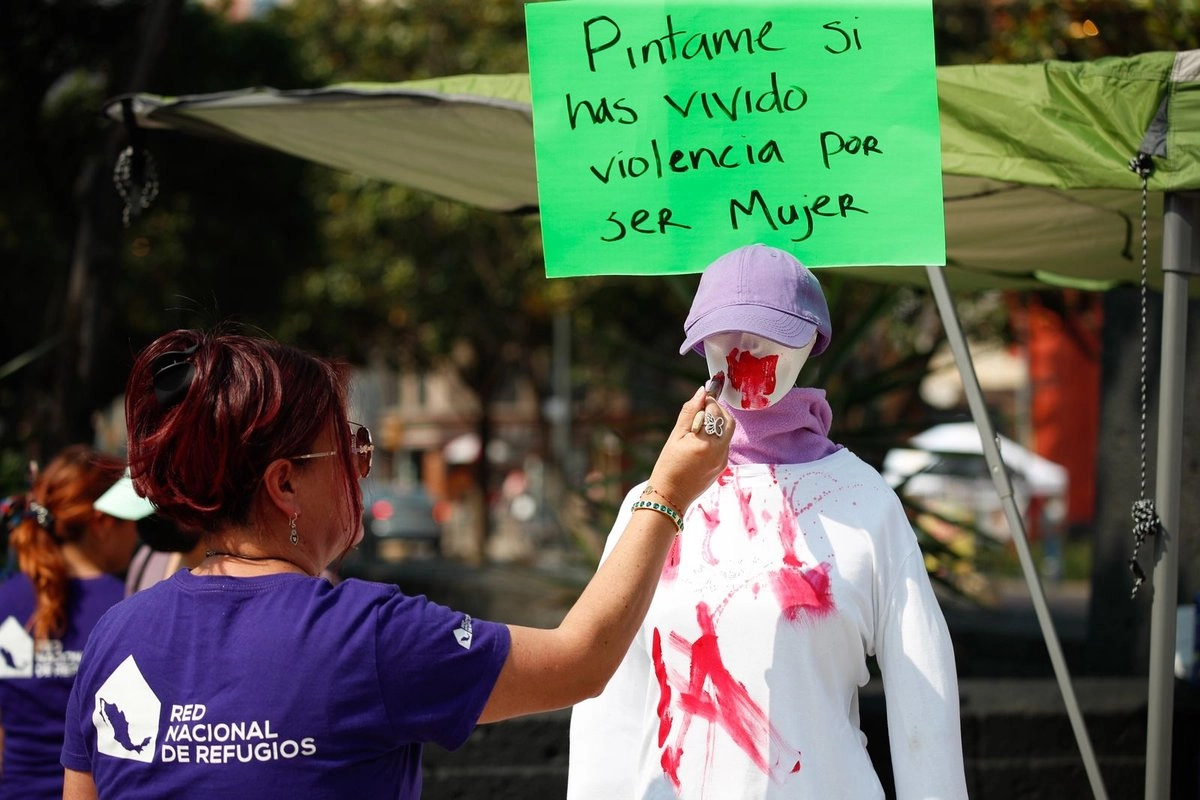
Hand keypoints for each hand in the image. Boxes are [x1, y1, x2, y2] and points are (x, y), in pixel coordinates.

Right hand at [646, 385, 733, 511]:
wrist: (670, 496)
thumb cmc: (667, 466)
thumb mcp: (675, 437)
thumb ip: (689, 413)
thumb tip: (701, 391)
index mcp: (706, 443)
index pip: (714, 412)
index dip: (708, 401)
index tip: (701, 397)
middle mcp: (719, 452)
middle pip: (728, 420)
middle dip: (717, 410)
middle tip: (702, 408)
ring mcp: (723, 460)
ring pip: (727, 432)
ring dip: (717, 423)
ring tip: (698, 425)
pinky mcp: (722, 466)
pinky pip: (723, 444)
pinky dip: (715, 436)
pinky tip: (700, 440)